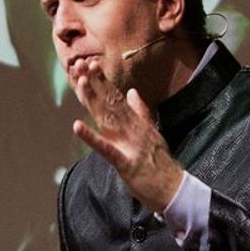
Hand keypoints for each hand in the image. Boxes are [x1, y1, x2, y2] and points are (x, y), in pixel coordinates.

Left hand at [68, 57, 184, 213]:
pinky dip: (91, 138)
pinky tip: (77, 127)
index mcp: (135, 123)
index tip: (91, 63)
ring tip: (81, 82)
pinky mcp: (124, 162)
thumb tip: (132, 92)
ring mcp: (128, 144)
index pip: (116, 98)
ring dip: (94, 100)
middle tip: (82, 63)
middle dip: (96, 82)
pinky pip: (105, 148)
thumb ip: (141, 112)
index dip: (102, 81)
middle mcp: (131, 129)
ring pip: (107, 118)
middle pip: (110, 102)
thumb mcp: (151, 132)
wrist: (172, 187)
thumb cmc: (159, 164)